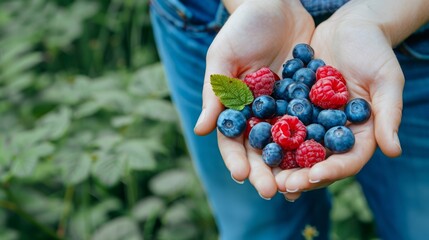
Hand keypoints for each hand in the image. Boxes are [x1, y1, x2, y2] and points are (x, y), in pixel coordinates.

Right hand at [194, 0, 314, 197]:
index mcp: (235, 108)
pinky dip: (317, 142)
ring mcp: (284, 109)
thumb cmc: (243, 28)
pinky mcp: (308, 99)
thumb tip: (200, 130)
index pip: (232, 140)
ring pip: (287, 144)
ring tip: (298, 185)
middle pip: (260, 150)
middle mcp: (259, 114)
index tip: (240, 175)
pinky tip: (323, 159)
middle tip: (272, 192)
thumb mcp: (223, 57)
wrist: (276, 4)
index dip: (235, 158)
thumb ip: (215, 92)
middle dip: (264, 171)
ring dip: (291, 166)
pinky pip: (313, 124)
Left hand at [276, 16, 403, 200]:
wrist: (347, 28)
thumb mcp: (386, 79)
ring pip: (294, 150)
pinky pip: (278, 125)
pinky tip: (251, 145)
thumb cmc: (373, 51)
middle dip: (299, 176)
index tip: (313, 176)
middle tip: (281, 186)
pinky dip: (266, 137)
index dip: (330, 170)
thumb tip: (394, 151)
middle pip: (317, 162)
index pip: (347, 160)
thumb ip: (388, 113)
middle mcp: (332, 134)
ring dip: (279, 164)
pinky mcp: (292, 109)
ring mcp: (311, 123)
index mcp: (359, 134)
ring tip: (262, 175)